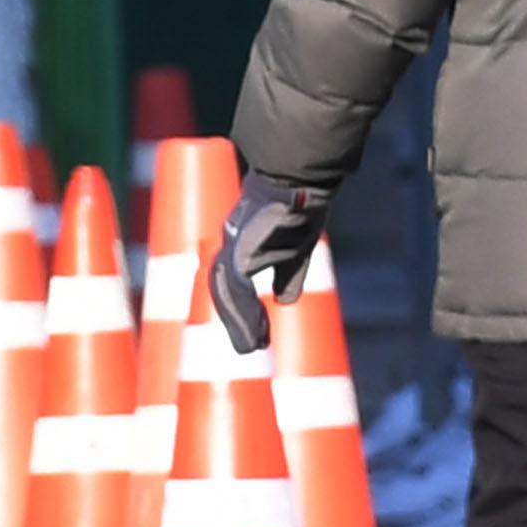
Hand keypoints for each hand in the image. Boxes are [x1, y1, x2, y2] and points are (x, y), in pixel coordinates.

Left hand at [210, 172, 333, 354]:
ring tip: (253, 348)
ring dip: (239, 322)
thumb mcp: (298, 245)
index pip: (232, 276)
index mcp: (243, 236)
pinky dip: (243, 315)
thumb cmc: (303, 204)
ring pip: (226, 290)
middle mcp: (233, 238)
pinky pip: (236, 289)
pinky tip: (257, 333)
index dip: (240, 306)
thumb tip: (285, 301)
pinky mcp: (239, 248)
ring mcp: (234, 242)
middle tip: (252, 347)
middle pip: (224, 285)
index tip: (257, 333)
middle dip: (236, 318)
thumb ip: (290, 272)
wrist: (301, 178)